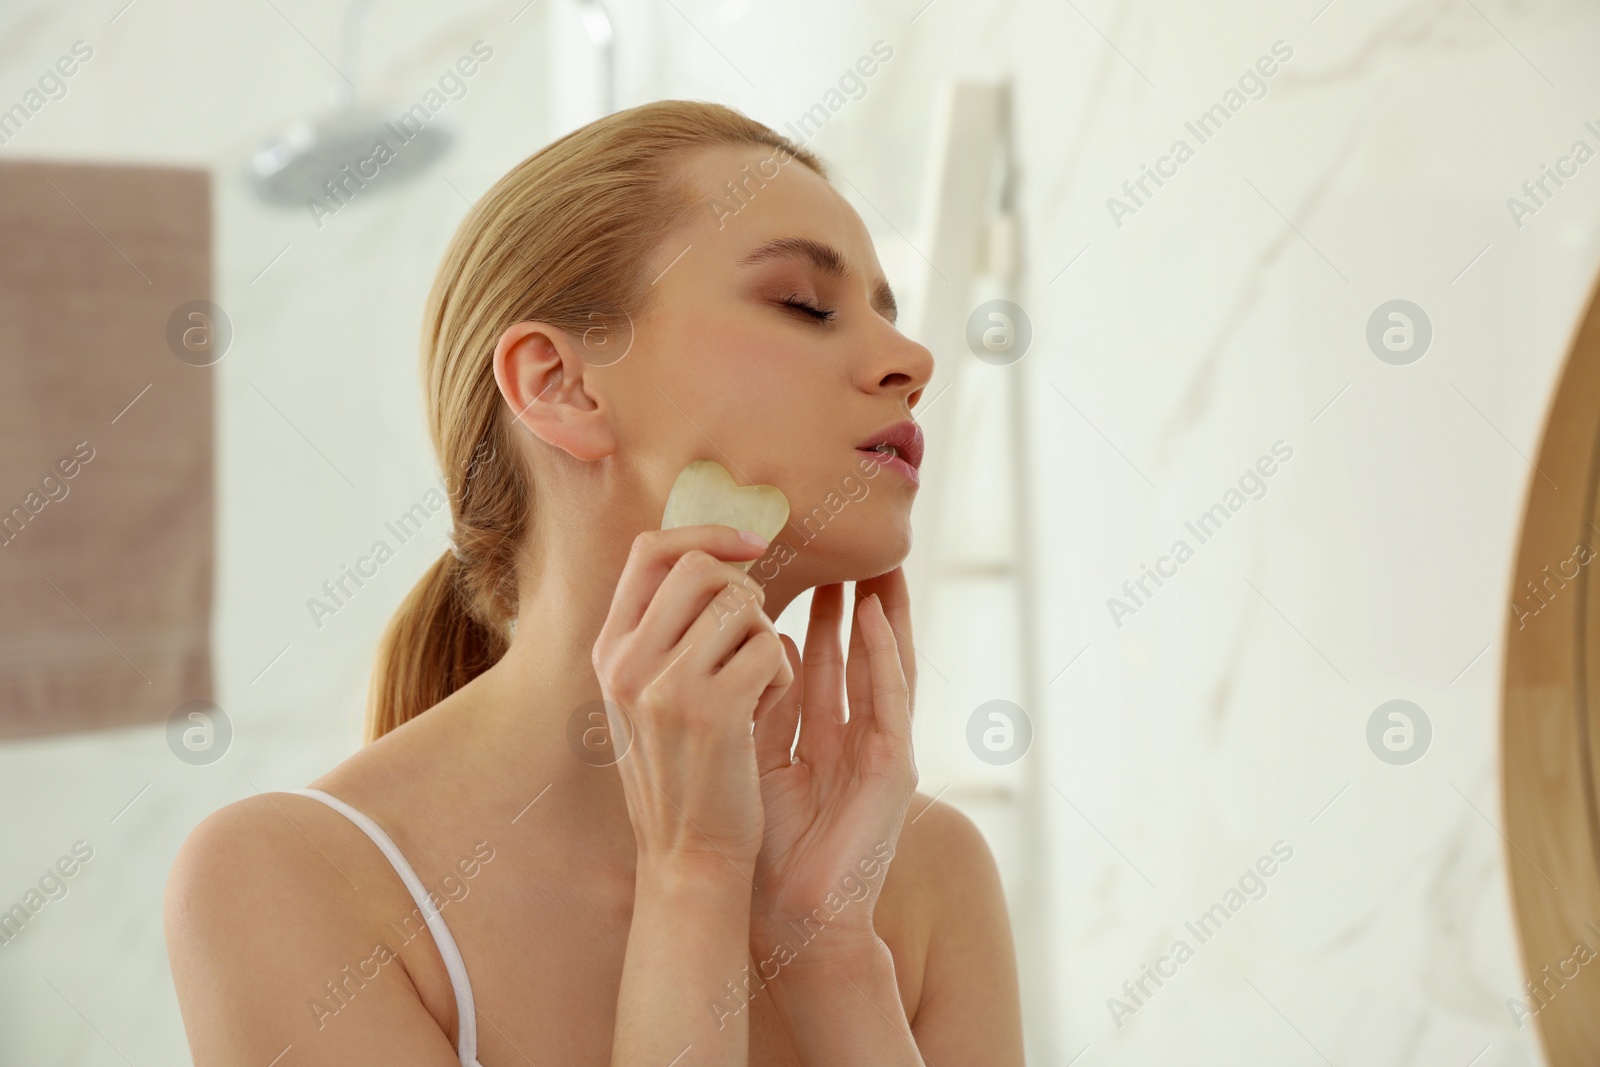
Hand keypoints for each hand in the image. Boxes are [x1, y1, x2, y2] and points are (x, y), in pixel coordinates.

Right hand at [591, 525, 794, 873]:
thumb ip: (663, 633)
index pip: (650, 550)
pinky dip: (781, 674)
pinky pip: (769, 648)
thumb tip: (709, 561)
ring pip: (741, 606)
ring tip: (756, 684)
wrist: (688, 857)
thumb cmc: (683, 772)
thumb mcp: (648, 697)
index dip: (706, 533)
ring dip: (766, 637)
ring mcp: (665, 685)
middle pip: (699, 567)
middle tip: (752, 635)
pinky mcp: (712, 711)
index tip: (751, 546)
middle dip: (744, 590)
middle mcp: (626, 661)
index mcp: (609, 650)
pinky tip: (765, 709)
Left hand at [749, 568, 918, 962]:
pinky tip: (878, 615)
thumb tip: (760, 648)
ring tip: (878, 564)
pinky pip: (890, 696)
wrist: (788, 918)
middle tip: (848, 550)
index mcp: (818, 742)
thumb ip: (757, 708)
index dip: (818, 619)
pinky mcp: (893, 766)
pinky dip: (886, 654)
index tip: (805, 569)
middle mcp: (852, 739)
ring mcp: (877, 750)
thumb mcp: (750, 760)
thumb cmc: (762, 849)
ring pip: (883, 666)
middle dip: (852, 604)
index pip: (823, 665)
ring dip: (882, 614)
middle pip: (858, 657)